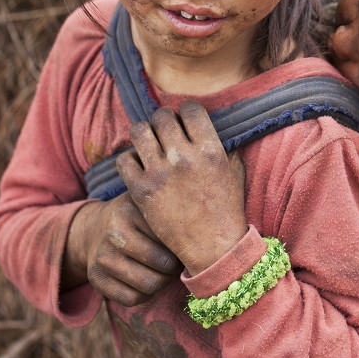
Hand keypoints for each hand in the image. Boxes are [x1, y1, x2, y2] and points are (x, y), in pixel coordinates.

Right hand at [63, 193, 181, 306]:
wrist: (93, 229)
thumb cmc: (135, 219)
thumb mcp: (150, 207)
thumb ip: (173, 217)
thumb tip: (203, 244)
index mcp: (132, 211)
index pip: (172, 239)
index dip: (184, 246)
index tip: (184, 244)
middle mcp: (115, 233)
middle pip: (164, 265)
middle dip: (173, 267)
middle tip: (173, 262)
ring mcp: (103, 257)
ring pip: (149, 286)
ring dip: (161, 282)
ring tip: (160, 271)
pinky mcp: (96, 278)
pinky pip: (132, 299)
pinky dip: (144, 295)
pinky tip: (144, 280)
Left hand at [116, 102, 247, 275]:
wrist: (213, 248)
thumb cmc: (227, 208)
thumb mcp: (234, 170)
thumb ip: (222, 145)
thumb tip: (208, 125)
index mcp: (210, 149)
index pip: (190, 109)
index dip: (186, 112)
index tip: (184, 121)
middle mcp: (183, 157)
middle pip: (162, 116)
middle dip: (163, 121)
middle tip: (165, 133)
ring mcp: (160, 174)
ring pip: (139, 131)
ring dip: (143, 135)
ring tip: (148, 144)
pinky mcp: (142, 191)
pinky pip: (124, 159)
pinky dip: (130, 160)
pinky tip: (139, 167)